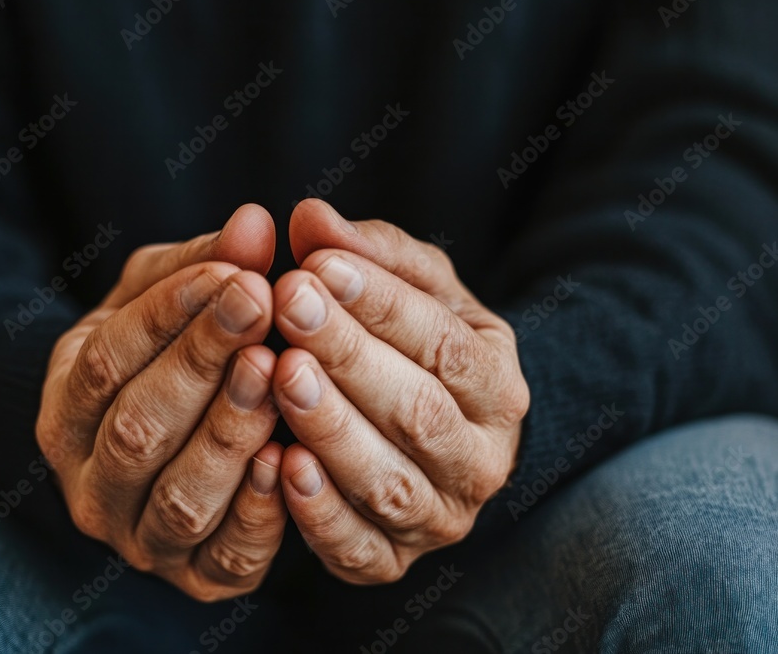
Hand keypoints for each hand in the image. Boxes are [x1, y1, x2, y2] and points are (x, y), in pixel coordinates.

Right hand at [36, 205, 287, 601]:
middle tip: (263, 310)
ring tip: (278, 374)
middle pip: (139, 428)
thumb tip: (255, 222)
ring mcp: (139, 537)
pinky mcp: (195, 577)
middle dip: (203, 364)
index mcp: (66, 407)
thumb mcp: (170, 297)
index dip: (172, 316)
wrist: (171, 440)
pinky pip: (227, 557)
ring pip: (180, 496)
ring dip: (231, 433)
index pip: (107, 361)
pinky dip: (260, 513)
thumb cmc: (164, 354)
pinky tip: (291, 457)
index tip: (237, 274)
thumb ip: (207, 263)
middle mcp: (90, 482)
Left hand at [271, 199, 529, 583]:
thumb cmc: (414, 347)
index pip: (445, 343)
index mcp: (498, 384)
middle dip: (349, 355)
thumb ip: (369, 253)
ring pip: (390, 482)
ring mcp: (441, 518)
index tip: (316, 263)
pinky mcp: (391, 562)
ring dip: (331, 428)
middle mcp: (482, 459)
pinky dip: (318, 514)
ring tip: (280, 376)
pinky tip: (278, 465)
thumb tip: (311, 216)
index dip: (381, 303)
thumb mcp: (409, 289)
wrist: (430, 435)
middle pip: (419, 411)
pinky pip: (357, 550)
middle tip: (288, 306)